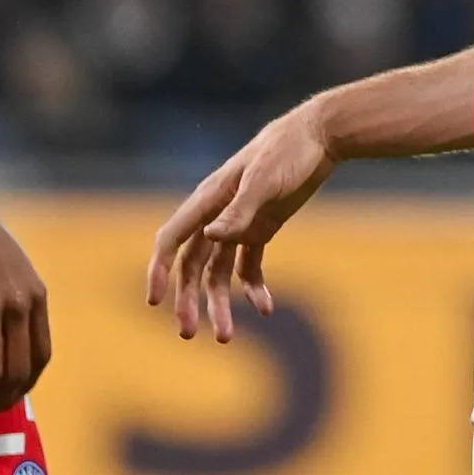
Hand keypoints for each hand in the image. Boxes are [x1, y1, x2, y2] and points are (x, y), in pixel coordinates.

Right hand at [146, 102, 339, 342]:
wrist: (319, 137)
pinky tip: (265, 308)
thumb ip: (239, 210)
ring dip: (219, 304)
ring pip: (218, 272)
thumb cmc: (287, 152)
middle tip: (189, 334)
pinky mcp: (260, 229)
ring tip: (225, 338)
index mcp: (209, 199)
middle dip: (187, 300)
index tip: (154, 302)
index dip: (159, 271)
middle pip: (192, 266)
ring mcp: (237, 223)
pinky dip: (253, 288)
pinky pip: (248, 266)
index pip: (172, 240)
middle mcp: (217, 215)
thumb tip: (210, 237)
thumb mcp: (265, 181)